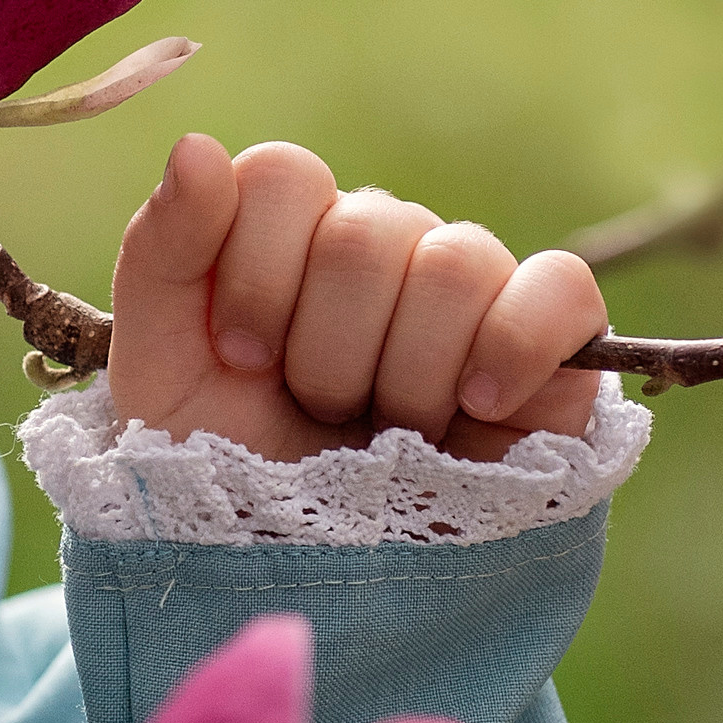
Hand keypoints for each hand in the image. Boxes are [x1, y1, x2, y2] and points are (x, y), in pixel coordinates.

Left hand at [107, 135, 607, 463]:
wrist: (311, 576)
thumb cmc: (229, 467)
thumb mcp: (160, 372)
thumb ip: (162, 253)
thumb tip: (196, 147)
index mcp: (294, 234)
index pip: (284, 175)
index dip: (255, 271)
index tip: (239, 355)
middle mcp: (387, 248)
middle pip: (366, 230)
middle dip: (324, 347)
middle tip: (316, 409)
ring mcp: (472, 294)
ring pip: (457, 261)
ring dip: (403, 371)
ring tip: (387, 432)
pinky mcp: (553, 348)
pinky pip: (562, 289)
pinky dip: (515, 342)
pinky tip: (473, 405)